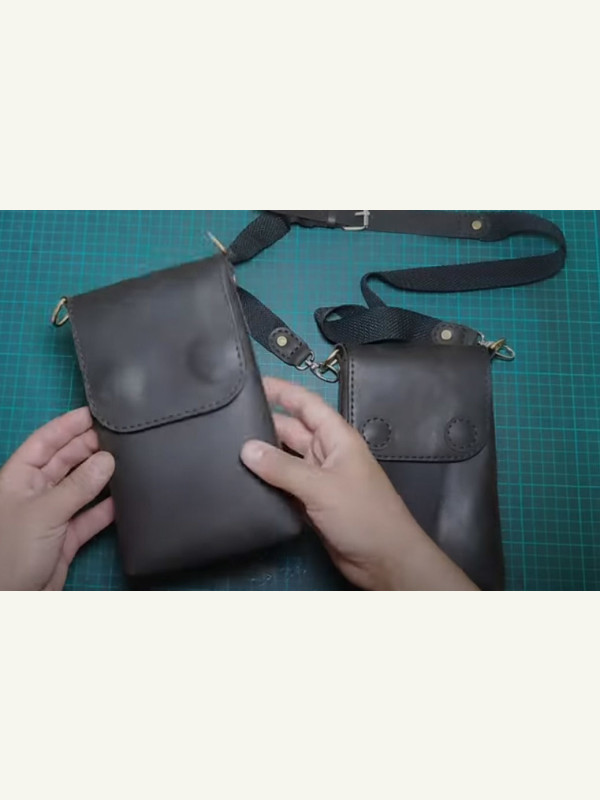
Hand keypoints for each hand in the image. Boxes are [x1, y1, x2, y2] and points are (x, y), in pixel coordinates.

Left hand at [0, 408, 114, 589]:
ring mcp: (51, 515)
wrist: (11, 601)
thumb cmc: (12, 550)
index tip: (94, 412)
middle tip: (119, 435)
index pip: (44, 442)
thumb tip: (108, 460)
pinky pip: (90, 516)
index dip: (67, 425)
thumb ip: (78, 486)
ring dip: (101, 476)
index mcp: (18, 477)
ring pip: (80, 487)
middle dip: (88, 447)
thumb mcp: (45, 512)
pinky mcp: (66, 538)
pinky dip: (107, 508)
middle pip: (64, 461)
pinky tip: (126, 497)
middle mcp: (34, 492)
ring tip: (128, 459)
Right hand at [242, 377, 475, 590]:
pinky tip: (243, 482)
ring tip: (226, 450)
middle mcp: (326, 453)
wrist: (385, 561)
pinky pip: (284, 486)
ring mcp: (318, 480)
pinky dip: (267, 484)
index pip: (306, 404)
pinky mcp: (311, 504)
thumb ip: (283, 468)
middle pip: (290, 431)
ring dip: (262, 457)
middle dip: (263, 425)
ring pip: (284, 460)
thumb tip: (246, 448)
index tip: (251, 383)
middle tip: (226, 422)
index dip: (281, 391)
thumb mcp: (322, 486)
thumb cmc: (363, 515)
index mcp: (337, 438)